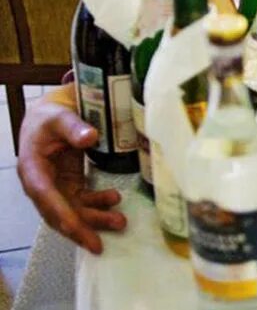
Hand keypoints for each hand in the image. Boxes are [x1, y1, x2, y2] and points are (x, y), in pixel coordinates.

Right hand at [16, 84, 126, 253]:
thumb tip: (90, 137)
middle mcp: (40, 183)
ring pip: (72, 211)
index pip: (44, 196)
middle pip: (57, 212)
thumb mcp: (60, 117)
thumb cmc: (50, 118)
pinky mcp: (68, 186)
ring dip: (94, 219)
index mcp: (32, 168)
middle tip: (98, 244)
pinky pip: (81, 202)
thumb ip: (74, 127)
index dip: (59, 213)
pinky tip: (115, 200)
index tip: (75, 228)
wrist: (48, 119)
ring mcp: (55, 187)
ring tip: (119, 221)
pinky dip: (98, 205)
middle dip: (78, 229)